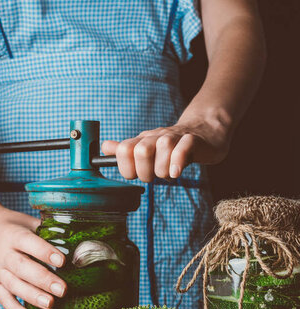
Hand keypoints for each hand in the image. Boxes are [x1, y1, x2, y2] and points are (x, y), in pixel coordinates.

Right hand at [0, 204, 66, 308]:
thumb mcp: (27, 222)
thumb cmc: (11, 225)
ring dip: (32, 296)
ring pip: (13, 285)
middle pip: (22, 268)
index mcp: (13, 235)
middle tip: (62, 290)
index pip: (29, 243)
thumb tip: (74, 243)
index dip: (45, 252)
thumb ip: (46, 232)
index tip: (62, 261)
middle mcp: (2, 253)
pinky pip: (3, 298)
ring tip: (50, 304)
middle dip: (43, 280)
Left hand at [101, 115, 230, 182]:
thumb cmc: (173, 146)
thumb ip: (126, 150)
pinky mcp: (193, 141)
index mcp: (142, 140)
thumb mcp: (147, 147)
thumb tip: (104, 147)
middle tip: (155, 175)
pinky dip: (177, 163)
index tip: (137, 174)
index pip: (123, 150)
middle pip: (140, 151)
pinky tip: (176, 173)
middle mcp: (156, 137)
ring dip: (164, 170)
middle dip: (146, 172)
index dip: (126, 168)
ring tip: (170, 172)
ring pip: (162, 149)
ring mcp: (175, 137)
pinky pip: (182, 149)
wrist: (204, 132)